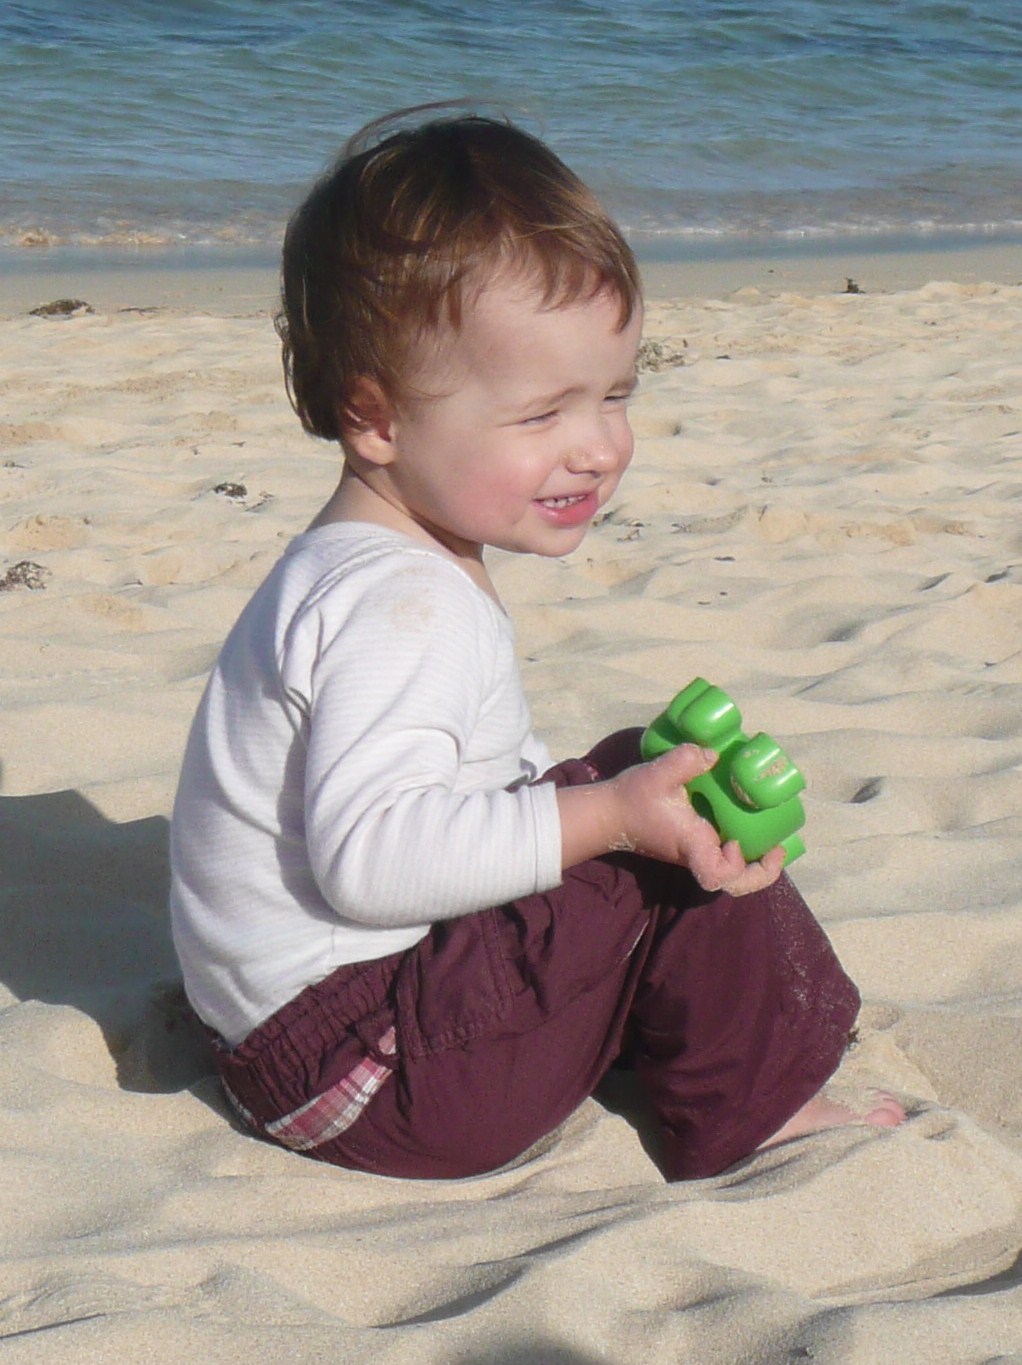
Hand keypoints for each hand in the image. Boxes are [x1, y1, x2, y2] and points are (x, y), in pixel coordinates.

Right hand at [558, 744, 785, 895]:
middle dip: (762, 873)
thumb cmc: (630, 800)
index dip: (735, 865)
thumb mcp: (656, 774)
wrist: (607, 815)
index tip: (734, 841)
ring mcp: (697, 851)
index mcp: (691, 845)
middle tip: (778, 848)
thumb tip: (714, 754)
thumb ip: (685, 760)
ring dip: (756, 859)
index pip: (716, 876)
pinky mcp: (694, 843)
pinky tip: (749, 817)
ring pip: (734, 872)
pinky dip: (743, 845)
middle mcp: (697, 854)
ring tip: (773, 835)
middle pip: (735, 884)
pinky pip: (725, 854)